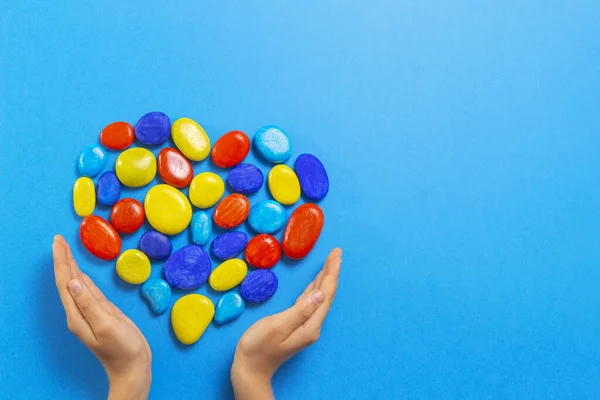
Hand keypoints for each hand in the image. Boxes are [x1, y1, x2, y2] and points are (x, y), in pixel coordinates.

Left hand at [52, 235, 151, 399]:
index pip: (65, 282)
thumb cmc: (123, 349)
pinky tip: (79, 272)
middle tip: (58, 239)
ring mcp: (91, 312)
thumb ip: (89, 303)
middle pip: (68, 281)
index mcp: (78, 315)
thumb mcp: (107, 325)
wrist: (133, 367)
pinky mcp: (103, 313)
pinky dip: (83, 278)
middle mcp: (80, 312)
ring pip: (77, 284)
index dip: (61, 261)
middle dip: (63, 259)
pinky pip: (89, 291)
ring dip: (70, 266)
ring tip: (65, 250)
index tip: (58, 242)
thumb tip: (74, 282)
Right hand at [231, 248, 341, 399]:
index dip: (331, 272)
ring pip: (319, 296)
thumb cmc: (258, 347)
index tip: (337, 253)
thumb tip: (319, 293)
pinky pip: (310, 301)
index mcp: (311, 324)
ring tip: (331, 261)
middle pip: (326, 293)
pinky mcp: (296, 324)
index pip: (326, 293)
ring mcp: (305, 325)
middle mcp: (312, 324)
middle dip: (332, 271)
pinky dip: (314, 287)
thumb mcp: (278, 326)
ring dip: (325, 278)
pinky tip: (316, 281)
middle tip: (337, 252)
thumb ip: (300, 310)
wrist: (250, 369)